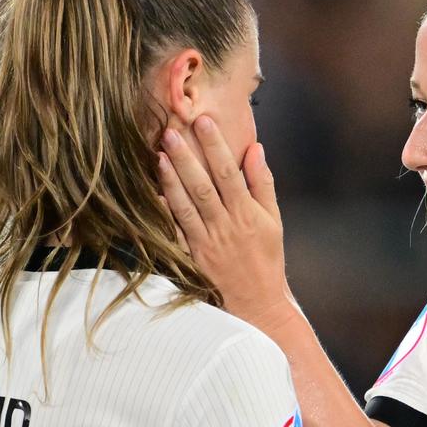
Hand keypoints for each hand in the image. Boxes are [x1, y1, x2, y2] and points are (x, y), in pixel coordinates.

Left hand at [156, 116, 298, 329]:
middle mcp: (225, 226)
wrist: (257, 304)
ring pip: (185, 207)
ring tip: (160, 155)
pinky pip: (175, 233)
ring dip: (171, 180)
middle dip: (187, 157)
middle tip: (171, 132)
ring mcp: (206, 243)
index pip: (228, 173)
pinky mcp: (192, 258)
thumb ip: (263, 183)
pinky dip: (164, 215)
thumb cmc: (267, 259)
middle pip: (202, 186)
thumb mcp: (274, 220)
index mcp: (246, 214)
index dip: (215, 146)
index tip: (204, 121)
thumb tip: (255, 149)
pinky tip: (153, 196)